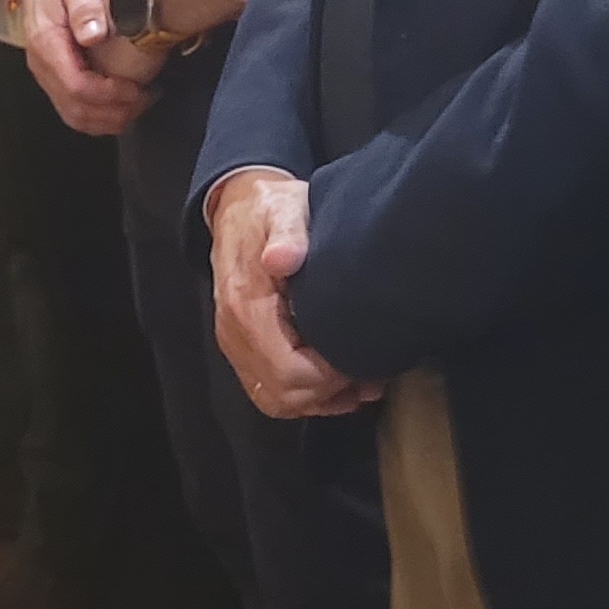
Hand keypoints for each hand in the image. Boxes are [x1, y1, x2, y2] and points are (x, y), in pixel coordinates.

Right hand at [21, 0, 151, 134]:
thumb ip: (84, 5)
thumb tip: (92, 34)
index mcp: (47, 44)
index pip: (76, 86)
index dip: (109, 94)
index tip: (137, 89)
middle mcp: (43, 66)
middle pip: (76, 109)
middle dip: (114, 113)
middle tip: (146, 100)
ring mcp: (48, 75)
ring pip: (75, 116)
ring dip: (109, 120)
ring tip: (140, 105)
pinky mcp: (57, 78)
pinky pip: (75, 109)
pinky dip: (100, 116)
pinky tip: (123, 106)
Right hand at [209, 169, 380, 417]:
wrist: (240, 209)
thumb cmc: (272, 209)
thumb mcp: (285, 209)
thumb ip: (287, 232)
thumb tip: (281, 258)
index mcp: (247, 305)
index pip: (288, 369)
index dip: (328, 377)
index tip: (362, 360)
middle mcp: (236, 333)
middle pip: (284, 394)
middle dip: (330, 393)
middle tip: (372, 376)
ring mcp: (237, 344)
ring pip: (276, 399)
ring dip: (320, 400)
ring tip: (361, 385)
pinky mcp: (245, 347)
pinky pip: (270, 389)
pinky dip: (305, 395)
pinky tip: (338, 385)